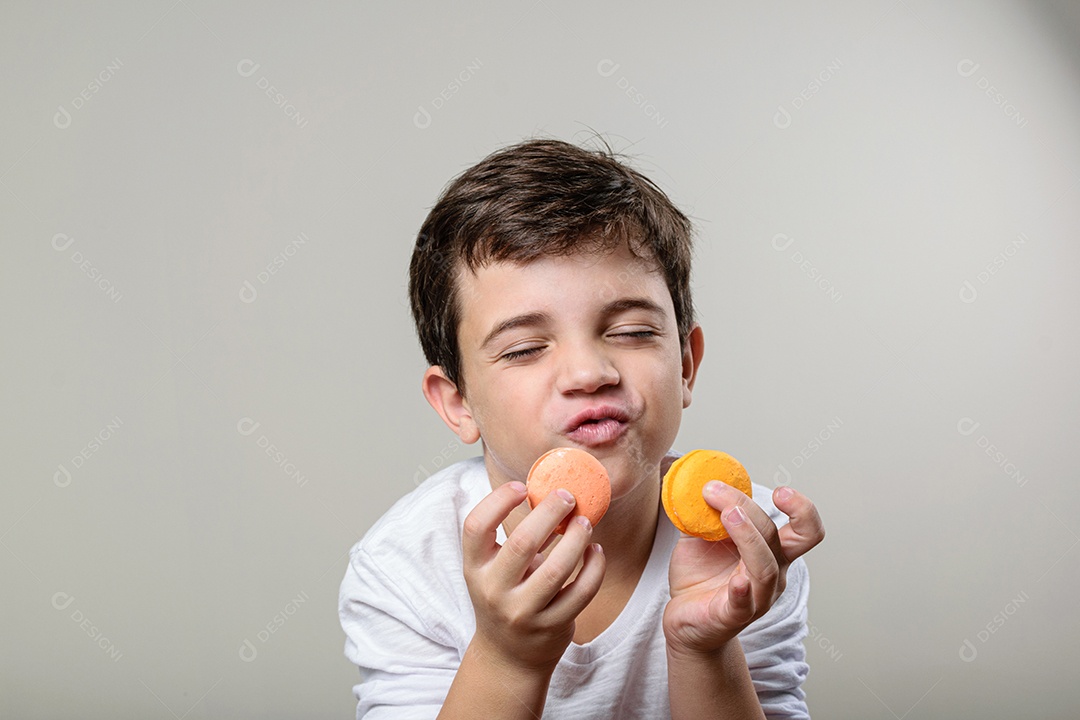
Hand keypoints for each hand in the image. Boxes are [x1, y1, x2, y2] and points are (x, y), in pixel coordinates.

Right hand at [461, 481, 605, 671]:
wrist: (507, 656)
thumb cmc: (504, 597)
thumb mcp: (494, 569)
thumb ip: (513, 538)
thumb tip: (549, 495)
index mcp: (475, 568)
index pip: (476, 527)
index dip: (498, 500)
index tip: (523, 487)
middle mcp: (494, 591)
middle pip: (522, 543)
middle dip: (549, 512)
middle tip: (567, 496)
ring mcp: (523, 612)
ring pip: (557, 569)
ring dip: (577, 538)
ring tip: (585, 522)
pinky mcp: (552, 626)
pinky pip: (581, 592)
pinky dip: (595, 567)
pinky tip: (597, 551)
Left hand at [663, 484, 823, 654]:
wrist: (685, 619)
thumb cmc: (700, 576)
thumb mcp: (701, 535)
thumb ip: (703, 510)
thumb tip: (695, 478)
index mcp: (772, 552)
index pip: (806, 531)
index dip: (803, 510)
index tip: (780, 491)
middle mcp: (772, 575)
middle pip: (780, 539)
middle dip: (751, 509)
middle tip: (716, 490)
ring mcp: (756, 598)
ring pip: (765, 567)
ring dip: (747, 536)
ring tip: (726, 514)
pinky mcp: (733, 616)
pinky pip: (744, 604)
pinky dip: (743, 591)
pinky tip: (737, 581)